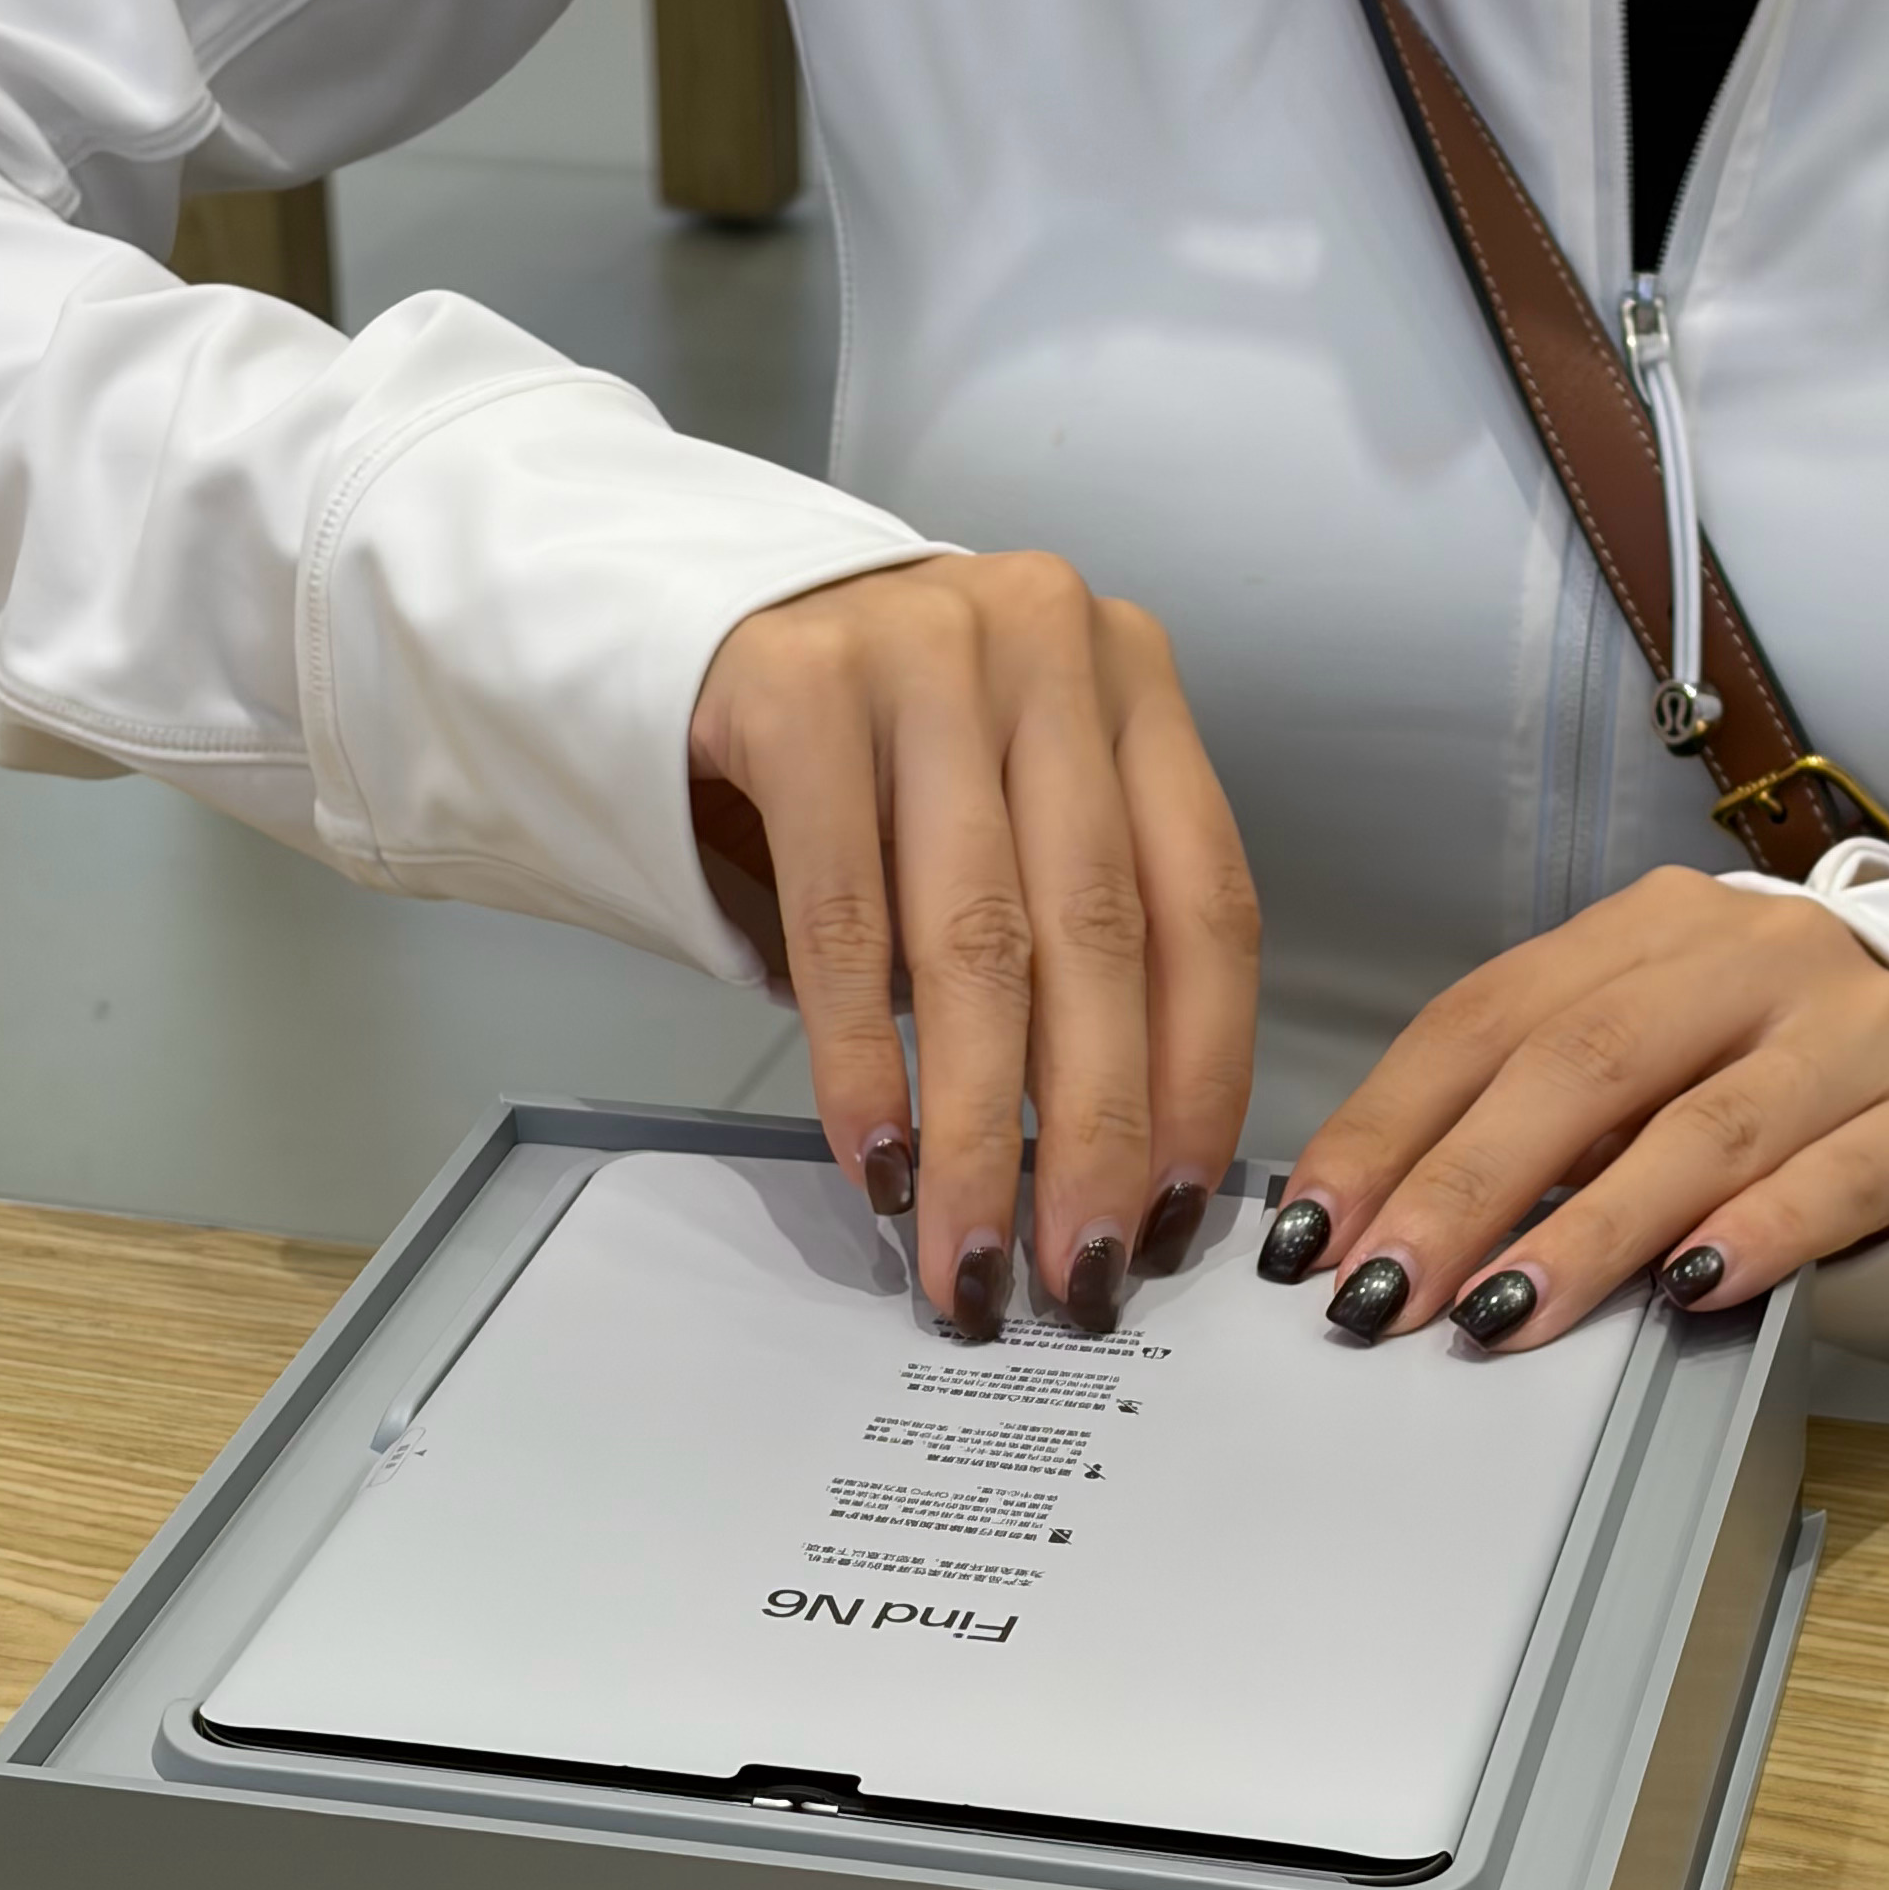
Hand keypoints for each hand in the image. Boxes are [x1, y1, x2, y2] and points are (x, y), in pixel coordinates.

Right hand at [690, 554, 1259, 1338]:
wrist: (683, 619)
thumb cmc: (871, 746)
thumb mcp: (1006, 804)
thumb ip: (1076, 927)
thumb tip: (1125, 1157)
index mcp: (1129, 679)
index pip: (1205, 904)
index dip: (1199, 1076)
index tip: (1174, 1210)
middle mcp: (1046, 643)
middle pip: (1097, 935)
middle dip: (1093, 1132)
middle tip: (1078, 1270)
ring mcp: (922, 650)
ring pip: (976, 940)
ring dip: (980, 1127)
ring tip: (971, 1249)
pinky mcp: (797, 689)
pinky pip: (843, 921)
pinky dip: (865, 1060)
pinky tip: (880, 1159)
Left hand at [1256, 867, 1888, 1347]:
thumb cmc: (1768, 1063)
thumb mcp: (1645, 1051)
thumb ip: (1534, 1107)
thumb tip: (1378, 1221)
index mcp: (1648, 928)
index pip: (1487, 1018)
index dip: (1389, 1128)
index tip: (1316, 1228)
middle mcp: (1747, 958)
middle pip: (1580, 1067)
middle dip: (1462, 1188)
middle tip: (1384, 1292)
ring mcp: (1848, 1033)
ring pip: (1700, 1128)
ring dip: (1587, 1231)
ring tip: (1502, 1313)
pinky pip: (1832, 1181)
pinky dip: (1754, 1235)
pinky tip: (1688, 1291)